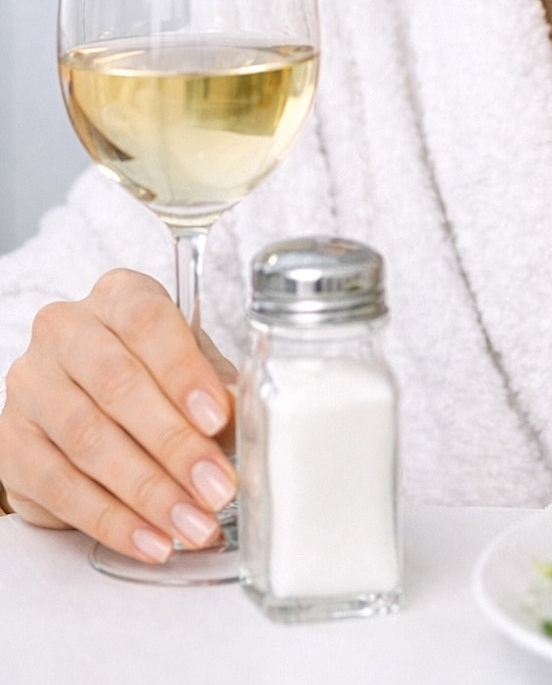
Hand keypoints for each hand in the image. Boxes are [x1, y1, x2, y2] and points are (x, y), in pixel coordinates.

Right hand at [0, 269, 236, 563]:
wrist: (75, 407)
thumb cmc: (147, 376)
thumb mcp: (188, 369)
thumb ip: (215, 387)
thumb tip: (243, 419)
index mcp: (118, 296)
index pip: (147, 322)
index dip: (184, 371)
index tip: (219, 417)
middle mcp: (66, 330)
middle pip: (118, 385)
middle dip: (174, 444)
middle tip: (215, 486)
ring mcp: (32, 385)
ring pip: (89, 440)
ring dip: (148, 491)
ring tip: (192, 523)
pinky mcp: (12, 441)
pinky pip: (62, 487)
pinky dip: (112, 520)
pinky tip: (151, 539)